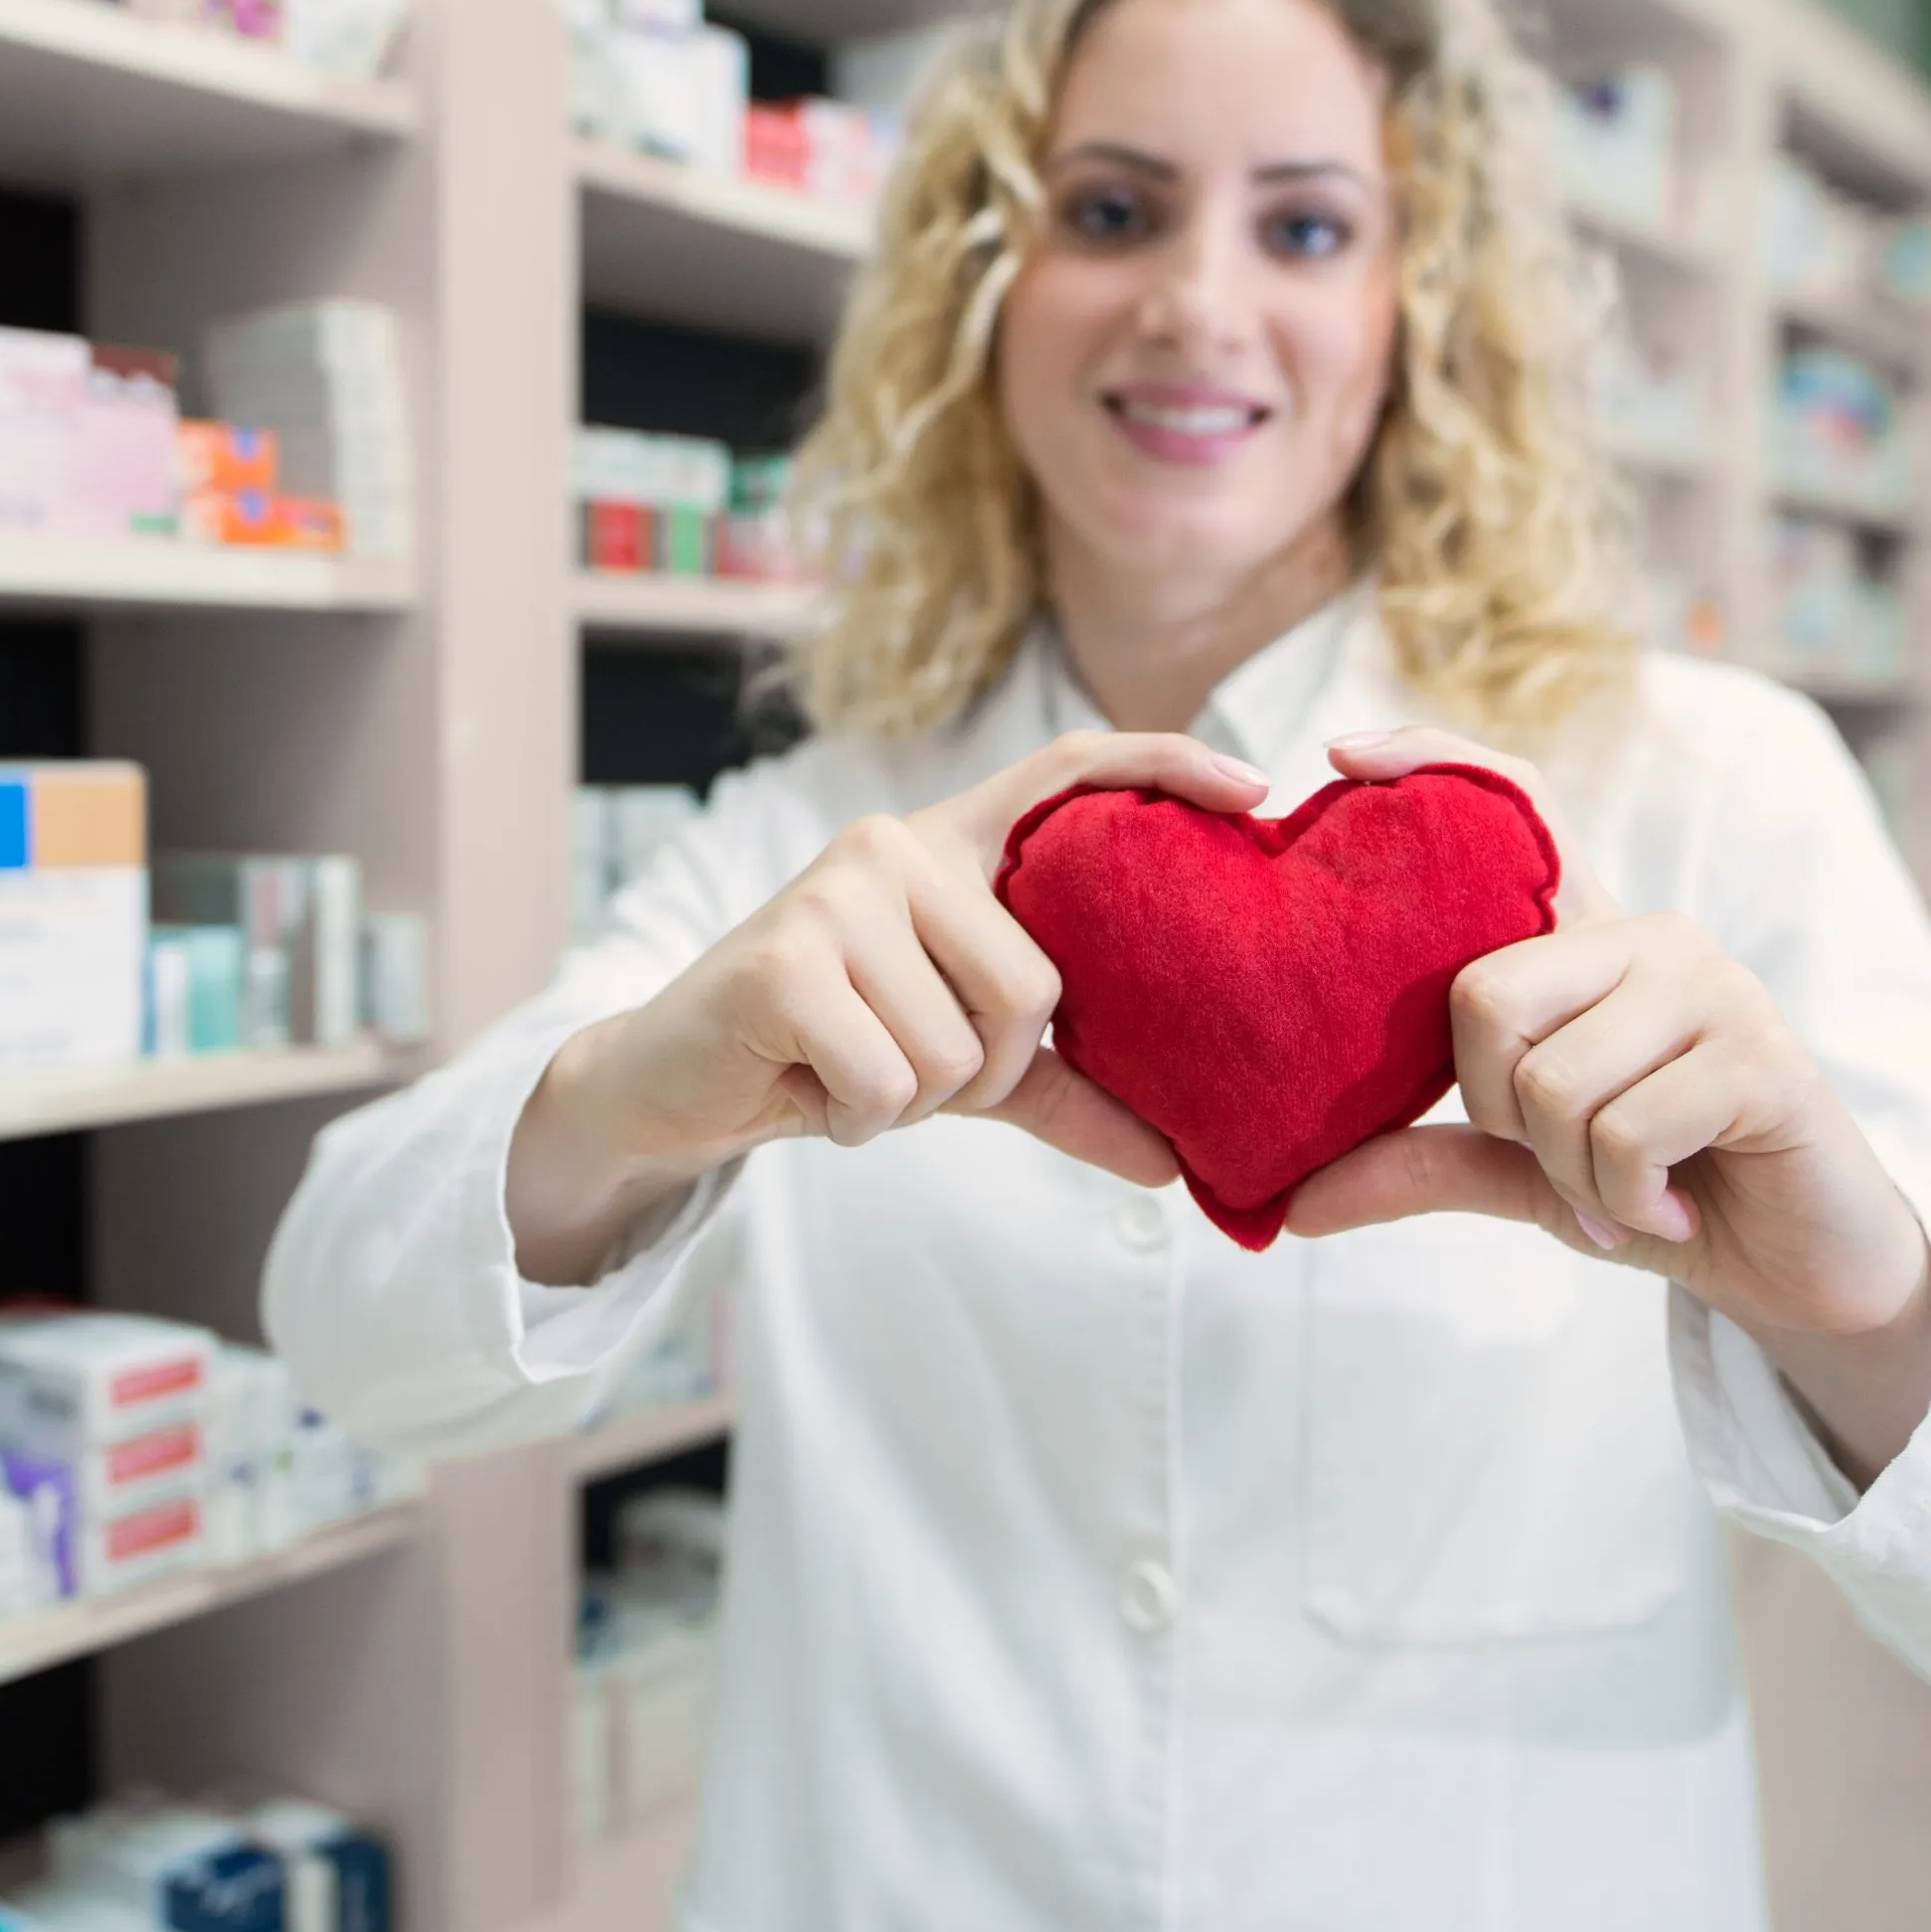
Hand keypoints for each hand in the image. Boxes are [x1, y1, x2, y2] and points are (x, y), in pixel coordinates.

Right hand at [506, 732, 1270, 1285]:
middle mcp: (893, 843)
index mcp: (946, 844)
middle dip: (983, 1074)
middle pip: (1034, 988)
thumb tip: (1181, 1167)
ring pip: (956, 1049)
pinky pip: (891, 1082)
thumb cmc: (826, 1054)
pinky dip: (859, 1119)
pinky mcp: (783, 959)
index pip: (1069, 767)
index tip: (1256, 788)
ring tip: (847, 1072)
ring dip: (910, 1103)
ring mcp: (835, 891)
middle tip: (909, 1073)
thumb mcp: (958, 1068)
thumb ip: (1065, 1094)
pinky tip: (808, 1088)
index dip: (1167, 764)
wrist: (674, 1084)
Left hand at [1286, 728, 1930, 1472]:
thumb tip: (1298, 1201)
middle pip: (1484, 997)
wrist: (1797, 1264)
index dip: (1436, 761)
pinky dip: (1623, 1197)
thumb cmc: (1658, 1188)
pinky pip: (1625, 1131)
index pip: (1520, 807)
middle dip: (1497, 1113)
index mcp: (1590, 941)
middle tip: (1557, 1159)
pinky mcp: (1764, 1057)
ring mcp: (1716, 986)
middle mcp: (1654, 936)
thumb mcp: (1524, 1172)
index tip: (1338, 754)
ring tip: (1622, 1191)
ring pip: (1554, 1082)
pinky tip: (1666, 1208)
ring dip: (1570, 1175)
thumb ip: (1421, 1162)